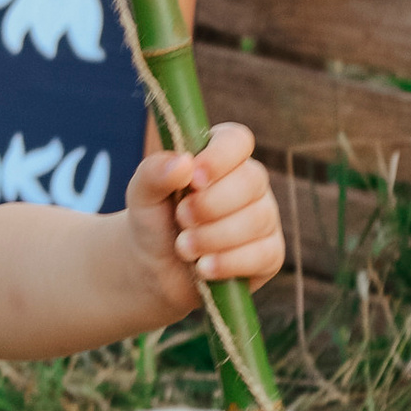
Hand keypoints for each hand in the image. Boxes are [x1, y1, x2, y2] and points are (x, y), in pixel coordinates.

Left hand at [126, 120, 284, 305]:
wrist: (154, 269)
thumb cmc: (153, 221)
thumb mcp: (142, 195)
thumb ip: (154, 173)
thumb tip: (183, 163)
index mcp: (220, 156)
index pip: (237, 141)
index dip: (219, 158)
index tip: (193, 179)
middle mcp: (249, 182)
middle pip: (251, 180)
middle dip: (211, 204)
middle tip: (181, 218)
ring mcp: (263, 217)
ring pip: (257, 219)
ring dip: (214, 236)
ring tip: (183, 247)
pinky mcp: (269, 254)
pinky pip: (264, 254)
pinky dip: (229, 263)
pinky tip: (204, 267)